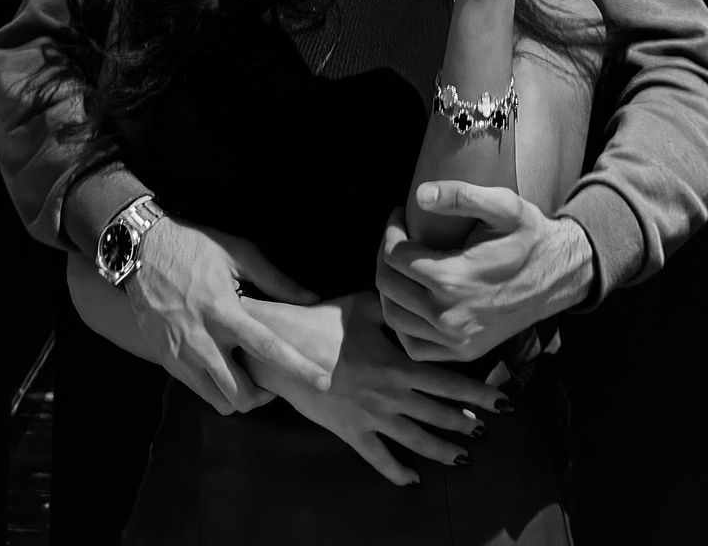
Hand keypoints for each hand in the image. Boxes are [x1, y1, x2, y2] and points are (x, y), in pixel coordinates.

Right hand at [124, 215, 330, 414]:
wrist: (140, 251)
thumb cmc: (194, 248)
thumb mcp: (239, 254)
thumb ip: (276, 280)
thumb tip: (310, 298)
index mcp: (224, 312)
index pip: (269, 349)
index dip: (299, 368)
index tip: (324, 382)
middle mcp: (201, 340)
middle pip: (241, 394)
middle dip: (264, 396)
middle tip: (273, 380)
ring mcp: (180, 354)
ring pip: (218, 400)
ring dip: (239, 396)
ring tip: (249, 376)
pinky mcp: (165, 359)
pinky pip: (197, 390)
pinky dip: (216, 388)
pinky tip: (224, 366)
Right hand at [242, 293, 506, 485]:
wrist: (280, 349)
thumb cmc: (320, 323)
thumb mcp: (360, 305)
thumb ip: (391, 307)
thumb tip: (412, 301)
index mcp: (396, 364)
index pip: (447, 381)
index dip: (478, 393)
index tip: (503, 402)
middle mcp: (390, 395)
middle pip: (438, 414)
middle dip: (466, 423)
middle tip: (486, 431)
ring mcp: (370, 417)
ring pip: (415, 440)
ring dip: (442, 450)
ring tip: (463, 456)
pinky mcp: (350, 432)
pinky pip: (378, 458)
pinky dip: (397, 472)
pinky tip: (413, 480)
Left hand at [376, 181, 594, 361]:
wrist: (561, 276)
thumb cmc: (530, 238)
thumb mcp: (504, 206)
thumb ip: (462, 196)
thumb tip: (420, 195)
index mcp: (452, 279)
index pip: (393, 256)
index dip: (391, 232)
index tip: (400, 216)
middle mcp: (448, 316)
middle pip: (388, 285)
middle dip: (385, 256)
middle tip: (398, 237)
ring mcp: (455, 340)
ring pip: (394, 315)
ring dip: (389, 287)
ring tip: (401, 265)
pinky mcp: (462, 352)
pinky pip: (413, 345)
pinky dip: (403, 324)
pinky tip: (410, 300)